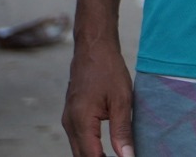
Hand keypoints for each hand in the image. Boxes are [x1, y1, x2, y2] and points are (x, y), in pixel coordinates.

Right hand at [62, 36, 134, 156]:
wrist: (93, 49)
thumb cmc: (108, 70)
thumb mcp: (121, 100)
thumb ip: (122, 131)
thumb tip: (127, 156)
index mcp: (81, 122)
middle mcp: (70, 124)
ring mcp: (68, 120)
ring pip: (78, 150)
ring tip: (115, 156)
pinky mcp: (71, 117)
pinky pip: (78, 140)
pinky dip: (89, 149)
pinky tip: (104, 151)